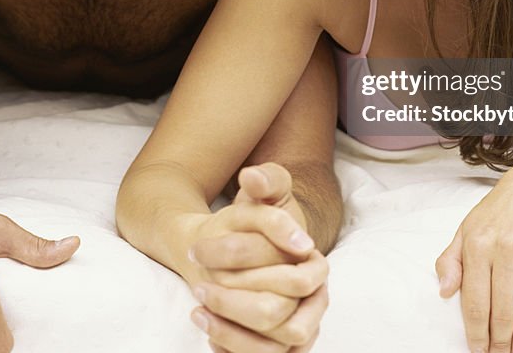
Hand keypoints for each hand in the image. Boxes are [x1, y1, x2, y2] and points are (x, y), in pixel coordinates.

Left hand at [188, 163, 329, 352]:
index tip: (203, 250)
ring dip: (228, 331)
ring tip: (197, 310)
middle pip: (276, 315)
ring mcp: (298, 331)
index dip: (243, 262)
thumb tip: (252, 177)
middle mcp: (313, 305)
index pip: (291, 277)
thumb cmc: (260, 223)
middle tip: (196, 285)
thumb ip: (267, 180)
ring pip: (269, 348)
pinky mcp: (279, 350)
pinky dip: (231, 350)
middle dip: (231, 302)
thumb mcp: (266, 195)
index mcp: (315, 268)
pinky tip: (208, 329)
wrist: (251, 248)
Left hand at [435, 161, 512, 352]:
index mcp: (478, 244)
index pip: (476, 300)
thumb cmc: (494, 214)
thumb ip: (450, 261)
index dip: (476, 331)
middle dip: (501, 340)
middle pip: (504, 308)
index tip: (477, 350)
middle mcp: (507, 247)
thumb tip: (444, 292)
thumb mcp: (464, 230)